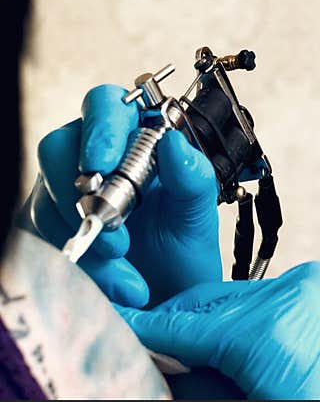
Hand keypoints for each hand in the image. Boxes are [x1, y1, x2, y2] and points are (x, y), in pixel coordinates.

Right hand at [25, 84, 221, 306]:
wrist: (169, 297)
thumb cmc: (183, 248)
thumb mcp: (198, 214)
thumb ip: (194, 177)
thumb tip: (174, 143)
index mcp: (135, 137)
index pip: (105, 105)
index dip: (100, 128)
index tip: (104, 163)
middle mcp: (93, 156)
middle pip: (59, 146)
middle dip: (85, 194)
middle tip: (119, 233)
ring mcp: (63, 189)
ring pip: (46, 196)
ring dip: (85, 236)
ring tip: (126, 266)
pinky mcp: (46, 225)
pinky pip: (40, 235)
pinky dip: (77, 263)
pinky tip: (113, 280)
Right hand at [115, 262, 319, 399]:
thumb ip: (194, 386)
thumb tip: (156, 363)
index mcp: (273, 325)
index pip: (184, 325)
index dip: (143, 332)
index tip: (112, 331)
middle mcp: (297, 289)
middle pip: (205, 306)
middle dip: (174, 332)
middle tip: (147, 355)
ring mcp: (314, 284)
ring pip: (232, 301)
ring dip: (208, 327)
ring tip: (192, 361)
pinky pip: (263, 301)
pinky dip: (241, 322)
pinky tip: (231, 351)